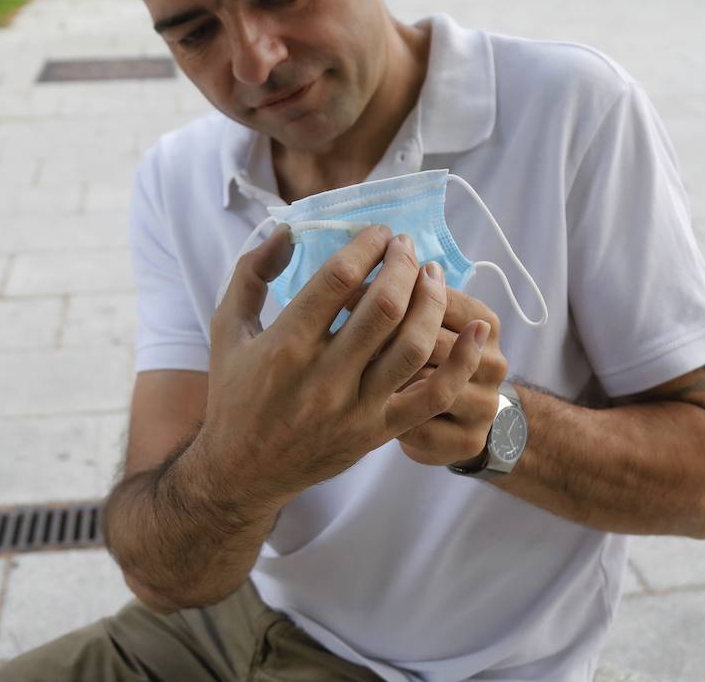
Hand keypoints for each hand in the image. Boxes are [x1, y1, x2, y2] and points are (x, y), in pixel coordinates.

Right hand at [200, 224, 480, 503]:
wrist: (242, 472)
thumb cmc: (235, 394)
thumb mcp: (228, 328)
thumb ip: (251, 273)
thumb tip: (287, 231)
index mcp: (285, 345)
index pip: (338, 279)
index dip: (367, 245)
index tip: (380, 232)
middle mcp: (323, 377)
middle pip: (384, 307)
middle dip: (403, 264)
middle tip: (407, 245)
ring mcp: (356, 407)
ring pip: (413, 346)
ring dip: (431, 301)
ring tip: (432, 273)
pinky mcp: (378, 431)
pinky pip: (432, 396)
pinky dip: (461, 362)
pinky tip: (477, 331)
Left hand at [346, 285, 506, 467]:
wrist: (464, 418)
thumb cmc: (433, 358)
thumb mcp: (431, 323)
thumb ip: (407, 300)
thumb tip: (358, 279)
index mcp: (484, 321)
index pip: (437, 298)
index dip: (391, 294)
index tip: (350, 292)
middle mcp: (492, 362)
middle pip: (430, 340)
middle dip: (381, 335)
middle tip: (339, 329)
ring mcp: (484, 404)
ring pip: (426, 385)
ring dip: (386, 376)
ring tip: (351, 366)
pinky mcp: (468, 441)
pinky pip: (421, 426)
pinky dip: (392, 415)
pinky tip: (367, 405)